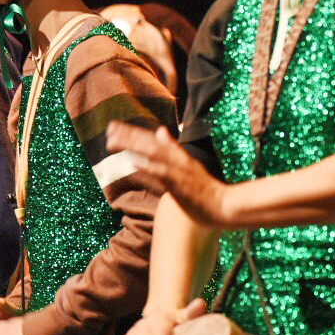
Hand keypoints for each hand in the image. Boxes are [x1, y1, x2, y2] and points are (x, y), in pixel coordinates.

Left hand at [106, 121, 232, 227]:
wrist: (225, 207)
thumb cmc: (205, 190)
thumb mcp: (188, 164)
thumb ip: (173, 148)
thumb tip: (161, 131)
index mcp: (178, 156)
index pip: (152, 140)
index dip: (133, 133)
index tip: (114, 127)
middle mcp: (177, 160)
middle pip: (149, 144)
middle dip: (128, 135)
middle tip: (109, 128)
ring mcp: (179, 172)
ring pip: (153, 154)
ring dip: (133, 146)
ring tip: (113, 141)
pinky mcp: (180, 185)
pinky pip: (162, 173)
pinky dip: (148, 166)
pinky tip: (133, 161)